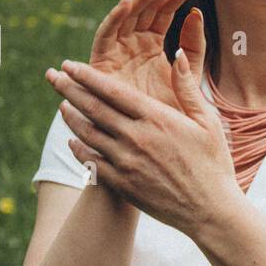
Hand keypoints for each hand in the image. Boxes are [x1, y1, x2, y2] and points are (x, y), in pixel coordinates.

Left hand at [44, 52, 240, 235]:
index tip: (69, 65)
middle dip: (69, 89)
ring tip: (62, 106)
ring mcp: (126, 163)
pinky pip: (91, 162)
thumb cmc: (213, 163)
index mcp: (157, 118)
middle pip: (93, 108)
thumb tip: (178, 54)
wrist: (210, 211)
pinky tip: (73, 140)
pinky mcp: (122, 184)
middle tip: (52, 77)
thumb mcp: (208, 121)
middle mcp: (136, 138)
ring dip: (71, 117)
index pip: (112, 91)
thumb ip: (187, 87)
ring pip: (87, 134)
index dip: (87, 76)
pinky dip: (78, 149)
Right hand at [87, 0, 205, 109]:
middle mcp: (133, 44)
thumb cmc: (172, 115)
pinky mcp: (101, 62)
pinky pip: (106, 34)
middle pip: (147, 8)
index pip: (165, 11)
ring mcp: (117, 51)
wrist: (155, 147)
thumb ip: (193, 48)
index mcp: (152, 45)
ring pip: (127, 15)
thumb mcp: (189, 76)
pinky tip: (130, 2)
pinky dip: (115, 17)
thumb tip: (195, 14)